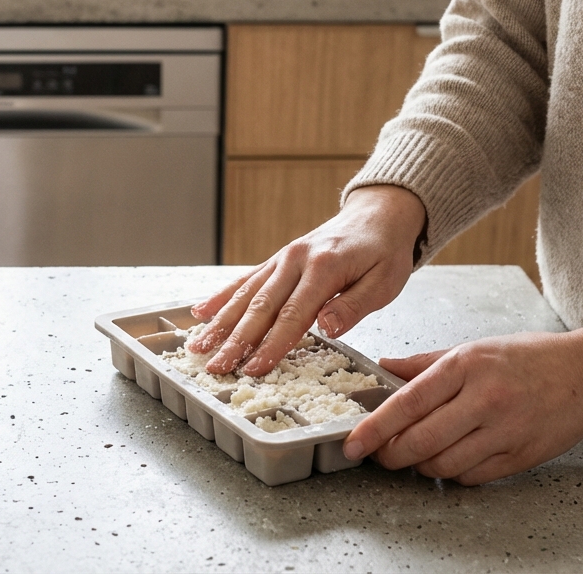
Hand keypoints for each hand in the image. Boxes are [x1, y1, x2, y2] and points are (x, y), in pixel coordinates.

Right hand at [188, 184, 426, 375]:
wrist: (379, 214)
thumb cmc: (384, 252)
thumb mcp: (384, 282)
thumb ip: (354, 305)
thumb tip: (325, 327)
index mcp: (324, 268)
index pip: (292, 315)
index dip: (271, 344)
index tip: (253, 368)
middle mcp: (295, 260)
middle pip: (260, 307)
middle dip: (235, 340)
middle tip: (215, 367)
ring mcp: (283, 258)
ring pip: (246, 294)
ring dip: (220, 322)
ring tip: (198, 346)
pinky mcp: (277, 259)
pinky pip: (246, 279)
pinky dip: (221, 296)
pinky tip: (201, 312)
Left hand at [342, 317, 582, 484]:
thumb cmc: (529, 357)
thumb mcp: (473, 348)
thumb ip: (424, 363)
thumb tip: (383, 366)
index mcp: (465, 366)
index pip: (407, 403)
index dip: (375, 428)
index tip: (353, 444)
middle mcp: (483, 399)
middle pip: (420, 442)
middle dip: (391, 455)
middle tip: (380, 454)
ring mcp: (503, 431)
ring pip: (442, 465)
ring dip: (421, 466)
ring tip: (418, 453)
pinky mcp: (520, 457)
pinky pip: (471, 477)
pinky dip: (452, 473)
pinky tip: (452, 458)